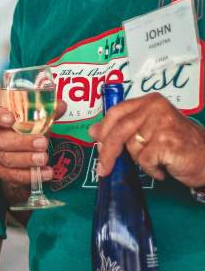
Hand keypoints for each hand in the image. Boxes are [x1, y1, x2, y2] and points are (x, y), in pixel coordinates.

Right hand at [0, 100, 65, 184]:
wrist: (19, 149)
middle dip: (22, 142)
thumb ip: (47, 112)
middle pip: (0, 140)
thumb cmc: (25, 129)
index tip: (11, 118)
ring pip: (6, 159)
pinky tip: (45, 173)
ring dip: (27, 160)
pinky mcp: (1, 171)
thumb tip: (61, 106)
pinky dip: (29, 176)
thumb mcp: (35, 118)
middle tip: (42, 142)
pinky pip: (12, 176)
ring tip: (44, 158)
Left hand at [89, 92, 204, 186]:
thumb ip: (125, 127)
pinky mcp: (167, 142)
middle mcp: (155, 108)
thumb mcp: (150, 129)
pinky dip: (151, 169)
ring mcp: (162, 124)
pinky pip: (144, 160)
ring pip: (132, 147)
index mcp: (149, 101)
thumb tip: (93, 131)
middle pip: (120, 130)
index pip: (117, 112)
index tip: (95, 142)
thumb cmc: (178, 144)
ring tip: (156, 160)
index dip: (103, 128)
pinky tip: (162, 168)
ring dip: (140, 160)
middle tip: (102, 169)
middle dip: (108, 152)